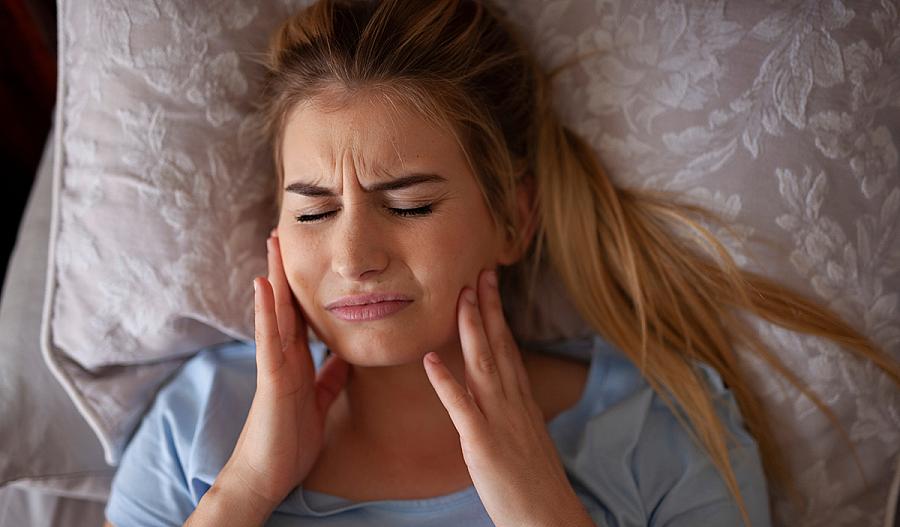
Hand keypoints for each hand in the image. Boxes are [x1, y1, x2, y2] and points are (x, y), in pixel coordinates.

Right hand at [222, 228, 349, 509]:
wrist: (268, 475)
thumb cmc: (290, 441)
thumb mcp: (319, 403)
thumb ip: (329, 378)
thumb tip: (345, 358)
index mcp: (297, 362)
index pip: (302, 316)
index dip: (305, 287)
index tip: (309, 257)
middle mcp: (284, 357)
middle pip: (286, 305)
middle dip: (286, 270)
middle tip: (285, 233)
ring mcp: (274, 365)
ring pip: (275, 313)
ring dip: (275, 277)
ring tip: (274, 243)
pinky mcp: (270, 378)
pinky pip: (269, 340)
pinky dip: (267, 311)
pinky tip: (265, 285)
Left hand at [423, 268, 592, 526]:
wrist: (549, 517)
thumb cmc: (535, 484)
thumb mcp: (527, 438)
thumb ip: (513, 413)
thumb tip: (504, 396)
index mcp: (522, 401)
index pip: (509, 348)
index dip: (498, 315)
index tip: (490, 286)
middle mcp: (513, 403)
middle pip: (499, 346)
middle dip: (487, 307)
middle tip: (478, 272)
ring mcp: (499, 421)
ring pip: (483, 365)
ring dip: (470, 329)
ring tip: (459, 297)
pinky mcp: (482, 443)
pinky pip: (461, 407)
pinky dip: (445, 382)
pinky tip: (429, 360)